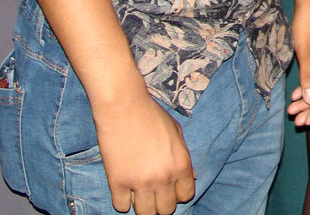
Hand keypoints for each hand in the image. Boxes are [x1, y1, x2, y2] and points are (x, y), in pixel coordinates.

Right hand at [93, 92, 195, 214]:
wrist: (124, 105)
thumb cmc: (151, 115)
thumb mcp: (176, 132)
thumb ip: (184, 157)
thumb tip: (192, 177)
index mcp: (181, 164)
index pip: (185, 196)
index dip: (177, 192)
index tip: (169, 187)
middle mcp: (163, 176)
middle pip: (166, 210)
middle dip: (161, 202)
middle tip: (153, 191)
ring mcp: (140, 181)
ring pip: (145, 213)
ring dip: (143, 205)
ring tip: (139, 193)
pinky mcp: (118, 182)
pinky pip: (121, 207)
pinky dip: (122, 200)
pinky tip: (123, 188)